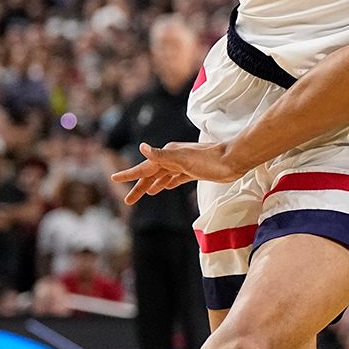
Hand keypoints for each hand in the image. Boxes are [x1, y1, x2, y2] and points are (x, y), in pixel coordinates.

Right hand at [109, 141, 239, 203]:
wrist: (234, 160)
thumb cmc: (210, 160)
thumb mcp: (184, 159)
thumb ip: (162, 155)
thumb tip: (142, 147)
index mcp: (168, 155)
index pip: (144, 167)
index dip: (130, 174)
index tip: (114, 179)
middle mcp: (173, 158)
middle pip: (152, 174)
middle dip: (139, 186)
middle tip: (127, 201)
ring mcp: (184, 165)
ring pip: (163, 176)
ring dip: (151, 185)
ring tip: (142, 194)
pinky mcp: (194, 171)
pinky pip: (175, 178)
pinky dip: (167, 183)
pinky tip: (163, 187)